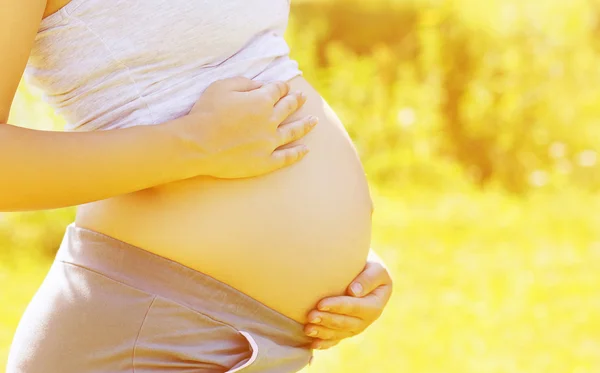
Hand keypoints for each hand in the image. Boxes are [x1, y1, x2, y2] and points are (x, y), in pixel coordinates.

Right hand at [173, 77, 317, 178]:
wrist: (197, 144)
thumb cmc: (206, 113)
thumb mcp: (222, 86)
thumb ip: (245, 82)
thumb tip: (261, 85)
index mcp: (262, 100)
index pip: (277, 90)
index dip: (282, 87)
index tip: (284, 87)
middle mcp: (270, 121)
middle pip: (288, 108)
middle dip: (296, 101)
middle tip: (303, 97)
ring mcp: (270, 143)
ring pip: (293, 132)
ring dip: (305, 125)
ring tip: (314, 121)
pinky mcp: (265, 162)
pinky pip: (286, 157)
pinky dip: (298, 153)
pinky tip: (305, 150)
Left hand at [304, 252, 392, 349]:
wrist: (360, 269)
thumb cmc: (367, 264)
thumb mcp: (375, 267)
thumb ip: (368, 278)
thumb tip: (354, 292)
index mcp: (376, 303)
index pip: (357, 307)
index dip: (339, 306)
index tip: (321, 303)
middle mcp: (368, 318)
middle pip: (348, 323)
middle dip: (328, 320)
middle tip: (310, 316)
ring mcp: (357, 326)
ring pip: (340, 333)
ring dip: (323, 332)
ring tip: (307, 328)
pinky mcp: (347, 330)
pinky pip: (336, 339)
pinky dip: (325, 343)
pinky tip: (313, 344)